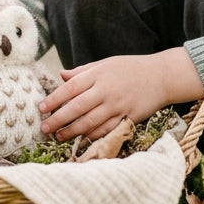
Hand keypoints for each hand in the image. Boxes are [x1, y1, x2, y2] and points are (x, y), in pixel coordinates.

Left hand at [38, 48, 203, 140]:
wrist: (161, 76)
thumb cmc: (131, 68)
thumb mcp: (106, 64)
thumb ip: (83, 71)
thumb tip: (61, 75)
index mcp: (98, 74)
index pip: (70, 88)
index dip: (54, 99)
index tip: (41, 108)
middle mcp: (106, 90)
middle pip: (76, 108)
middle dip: (58, 120)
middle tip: (44, 128)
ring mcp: (117, 105)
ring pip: (90, 122)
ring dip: (72, 131)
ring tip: (59, 136)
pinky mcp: (128, 117)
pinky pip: (106, 130)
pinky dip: (92, 136)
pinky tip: (82, 139)